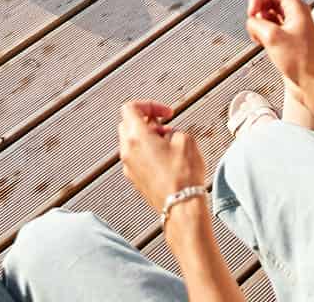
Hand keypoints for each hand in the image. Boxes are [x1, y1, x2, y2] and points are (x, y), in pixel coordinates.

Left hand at [117, 100, 206, 214]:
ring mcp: (128, 167)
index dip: (150, 105)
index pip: (131, 108)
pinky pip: (135, 158)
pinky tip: (165, 159)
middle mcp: (127, 151)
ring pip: (131, 142)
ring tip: (169, 144)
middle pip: (128, 124)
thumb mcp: (186, 140)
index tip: (166, 113)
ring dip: (147, 137)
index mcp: (136, 136)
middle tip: (165, 126)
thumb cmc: (183, 175)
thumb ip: (173, 130)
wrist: (181, 207)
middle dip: (147, 121)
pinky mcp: (134, 180)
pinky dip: (146, 152)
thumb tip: (167, 135)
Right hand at [245, 0, 313, 96]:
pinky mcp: (287, 40)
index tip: (253, 13)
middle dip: (257, 10)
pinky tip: (262, 44)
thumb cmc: (301, 61)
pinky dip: (262, 33)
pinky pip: (270, 28)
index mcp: (296, 7)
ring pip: (268, 14)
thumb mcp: (272, 37)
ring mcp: (291, 27)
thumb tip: (252, 23)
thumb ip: (256, 23)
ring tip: (260, 38)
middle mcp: (294, 14)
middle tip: (256, 26)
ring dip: (259, 23)